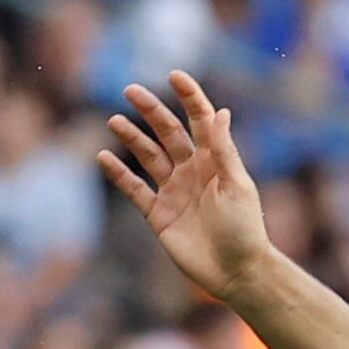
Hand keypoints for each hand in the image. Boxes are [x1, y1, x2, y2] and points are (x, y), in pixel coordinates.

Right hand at [98, 73, 275, 305]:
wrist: (236, 272)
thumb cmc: (244, 229)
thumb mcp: (236, 186)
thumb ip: (224, 150)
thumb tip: (220, 111)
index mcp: (215, 160)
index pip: (200, 120)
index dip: (189, 97)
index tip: (174, 75)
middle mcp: (193, 170)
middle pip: (168, 132)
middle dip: (151, 110)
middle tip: (131, 90)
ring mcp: (174, 191)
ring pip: (148, 156)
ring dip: (132, 137)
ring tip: (114, 120)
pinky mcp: (159, 214)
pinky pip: (134, 188)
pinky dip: (119, 173)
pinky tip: (103, 157)